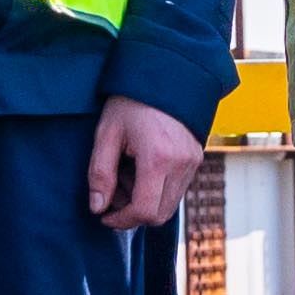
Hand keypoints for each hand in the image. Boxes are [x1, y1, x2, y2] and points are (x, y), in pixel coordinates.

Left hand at [89, 98, 202, 231]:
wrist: (164, 74)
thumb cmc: (131, 101)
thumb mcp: (107, 134)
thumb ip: (100, 174)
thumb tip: (98, 208)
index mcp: (158, 158)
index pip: (144, 211)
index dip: (121, 221)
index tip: (104, 215)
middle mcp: (181, 164)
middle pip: (159, 215)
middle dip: (133, 213)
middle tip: (113, 192)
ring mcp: (192, 162)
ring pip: (169, 204)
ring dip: (146, 201)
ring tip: (127, 173)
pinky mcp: (196, 158)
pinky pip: (177, 189)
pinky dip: (158, 189)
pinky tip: (141, 167)